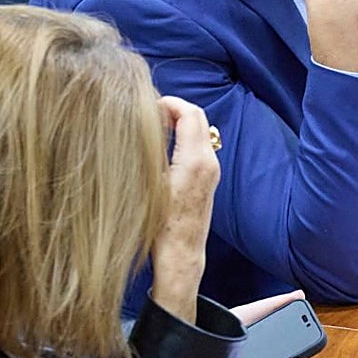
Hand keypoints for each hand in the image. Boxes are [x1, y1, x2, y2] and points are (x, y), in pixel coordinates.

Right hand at [149, 96, 219, 323]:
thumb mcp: (149, 185)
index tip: (149, 104)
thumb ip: (151, 152)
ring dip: (181, 121)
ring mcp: (212, 170)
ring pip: (201, 130)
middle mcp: (209, 161)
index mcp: (195, 160)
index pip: (189, 113)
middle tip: (151, 111)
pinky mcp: (209, 178)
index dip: (169, 102)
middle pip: (199, 117)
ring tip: (155, 124)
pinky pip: (200, 145)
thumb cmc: (160, 226)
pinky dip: (185, 136)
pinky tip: (165, 144)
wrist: (180, 255)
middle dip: (176, 108)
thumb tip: (145, 124)